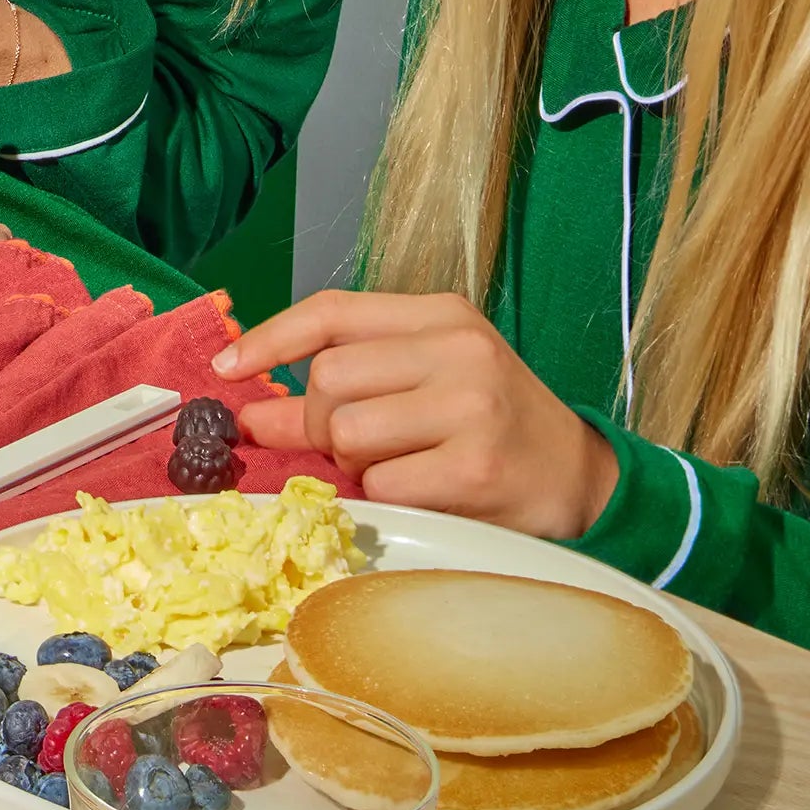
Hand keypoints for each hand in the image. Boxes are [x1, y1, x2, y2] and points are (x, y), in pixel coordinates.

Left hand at [211, 289, 620, 541]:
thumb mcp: (425, 380)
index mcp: (440, 315)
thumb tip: (250, 409)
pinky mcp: (475, 467)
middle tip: (344, 446)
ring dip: (352, 463)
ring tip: (396, 466)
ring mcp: (470, 406)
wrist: (584, 480)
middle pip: (328, 379)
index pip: (330, 312)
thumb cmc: (491, 424)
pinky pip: (381, 484)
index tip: (225, 370)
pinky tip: (422, 492)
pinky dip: (384, 497)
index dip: (268, 341)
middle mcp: (457, 349)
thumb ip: (345, 384)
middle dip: (315, 423)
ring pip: (347, 432)